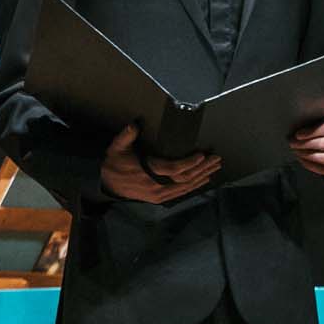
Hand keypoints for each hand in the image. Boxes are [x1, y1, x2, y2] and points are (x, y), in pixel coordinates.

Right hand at [97, 123, 217, 203]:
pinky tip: (203, 180)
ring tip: (214, 168)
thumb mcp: (116, 148)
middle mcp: (156, 187)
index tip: (201, 155)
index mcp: (148, 173)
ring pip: (186, 187)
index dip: (190, 163)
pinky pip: (181, 193)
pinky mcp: (160, 198)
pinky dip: (194, 186)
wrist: (107, 185)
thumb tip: (133, 125)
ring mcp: (159, 195)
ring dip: (202, 177)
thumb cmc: (114, 164)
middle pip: (185, 179)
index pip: (174, 169)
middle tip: (216, 160)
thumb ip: (126, 137)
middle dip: (203, 169)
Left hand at [291, 111, 323, 176]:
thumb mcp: (322, 118)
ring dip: (308, 156)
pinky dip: (313, 166)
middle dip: (306, 145)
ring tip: (297, 152)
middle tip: (293, 144)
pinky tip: (303, 160)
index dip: (311, 132)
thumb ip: (314, 119)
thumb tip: (296, 122)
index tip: (297, 135)